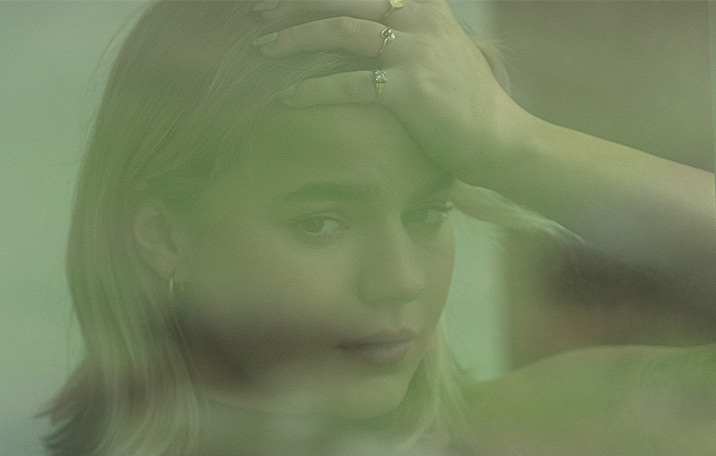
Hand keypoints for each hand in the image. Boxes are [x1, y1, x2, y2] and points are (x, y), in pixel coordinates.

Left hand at [253, 0, 527, 183]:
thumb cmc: (462, 98)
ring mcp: (415, 50)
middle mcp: (418, 17)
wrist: (497, 137)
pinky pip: (348, 84)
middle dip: (292, 3)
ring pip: (340, 32)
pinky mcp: (410, 88)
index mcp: (422, 3)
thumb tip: (363, 26)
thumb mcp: (439, 46)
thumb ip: (406, 26)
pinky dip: (311, 90)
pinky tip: (285, 98)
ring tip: (261, 49)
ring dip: (293, 39)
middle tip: (257, 13)